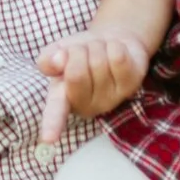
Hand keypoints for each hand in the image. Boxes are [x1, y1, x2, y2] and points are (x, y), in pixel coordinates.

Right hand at [35, 26, 151, 149]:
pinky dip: (113, 46)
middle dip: (78, 51)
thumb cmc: (82, 52)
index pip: (56, 112)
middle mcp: (87, 106)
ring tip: (99, 51)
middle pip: (75, 73)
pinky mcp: (131, 86)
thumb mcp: (58, 52)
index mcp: (64, 100)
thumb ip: (48, 58)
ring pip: (98, 62)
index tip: (49, 139)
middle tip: (84, 51)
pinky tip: (114, 52)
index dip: (52, 124)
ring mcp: (111, 99)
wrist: (112, 40)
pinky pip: (117, 57)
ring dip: (97, 46)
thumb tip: (57, 61)